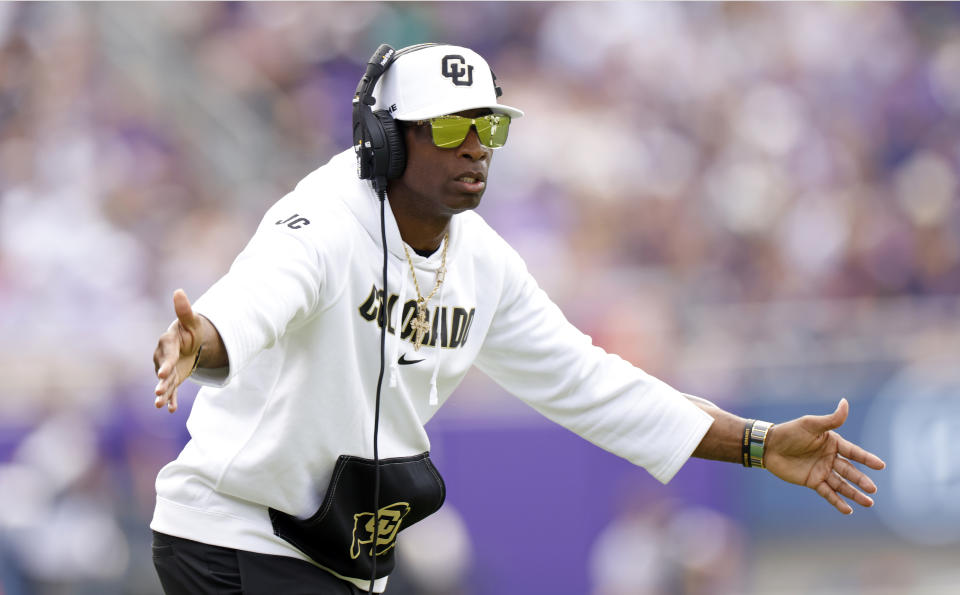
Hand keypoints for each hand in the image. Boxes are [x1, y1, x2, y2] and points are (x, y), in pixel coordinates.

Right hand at [153, 289, 201, 412]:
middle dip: (161, 382)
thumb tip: (178, 291)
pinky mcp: (172, 378)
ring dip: (163, 394)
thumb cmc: (190, 328)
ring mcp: (167, 369)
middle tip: (159, 392)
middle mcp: (163, 357)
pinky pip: (171, 389)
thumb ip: (184, 309)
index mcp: (168, 342)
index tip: (162, 374)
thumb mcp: (191, 320)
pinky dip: (171, 399)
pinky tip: (171, 410)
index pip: (167, 354)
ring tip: (160, 405)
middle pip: (162, 371)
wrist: (190, 341)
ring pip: (164, 383)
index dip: (166, 364)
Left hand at [764, 398, 885, 514]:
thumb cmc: (790, 432)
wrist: (769, 446)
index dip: (866, 459)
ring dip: (854, 494)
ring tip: (868, 503)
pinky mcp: (812, 481)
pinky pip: (827, 493)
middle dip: (861, 480)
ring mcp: (822, 470)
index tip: (881, 466)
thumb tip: (845, 402)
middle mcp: (830, 458)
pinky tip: (848, 509)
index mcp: (833, 443)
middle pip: (849, 471)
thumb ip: (831, 419)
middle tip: (873, 490)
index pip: (853, 452)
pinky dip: (837, 501)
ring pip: (842, 484)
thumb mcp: (811, 424)